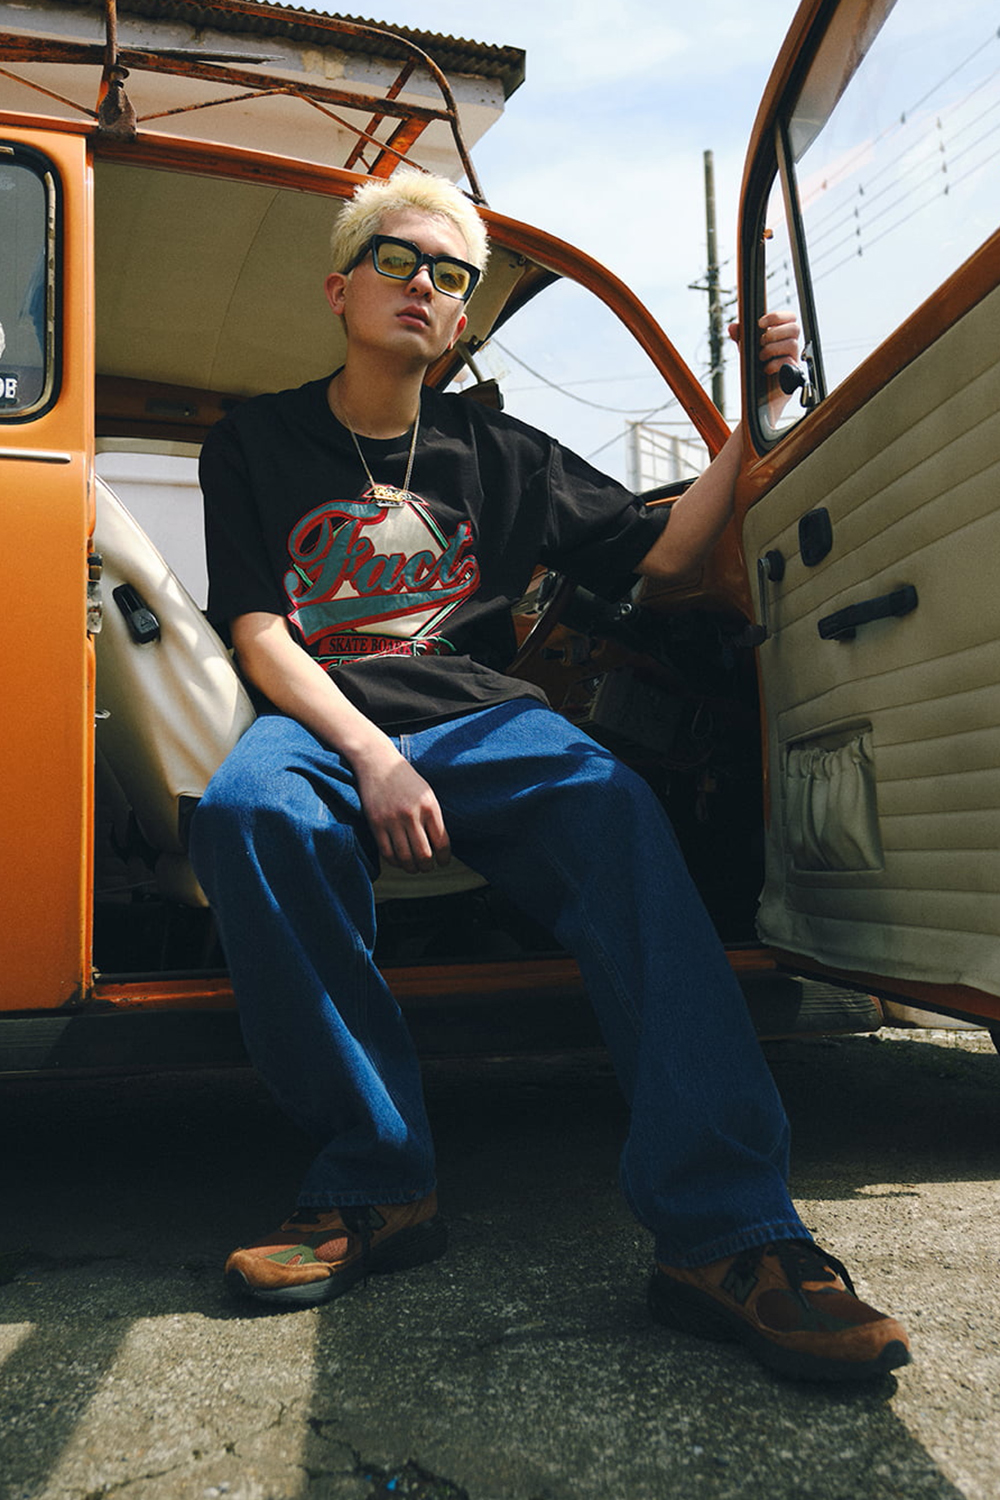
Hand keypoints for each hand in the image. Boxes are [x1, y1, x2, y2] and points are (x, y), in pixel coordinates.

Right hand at [354, 743, 450, 873]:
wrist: (377, 761)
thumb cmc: (405, 778)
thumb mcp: (426, 793)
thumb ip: (433, 817)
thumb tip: (440, 846)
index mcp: (430, 806)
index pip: (442, 842)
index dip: (444, 858)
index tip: (443, 862)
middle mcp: (412, 814)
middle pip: (424, 854)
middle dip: (428, 867)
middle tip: (428, 868)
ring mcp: (392, 820)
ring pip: (405, 857)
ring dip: (411, 868)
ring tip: (414, 867)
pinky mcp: (376, 823)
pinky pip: (387, 852)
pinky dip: (394, 862)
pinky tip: (399, 861)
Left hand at [728, 310, 800, 374]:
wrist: (760, 393)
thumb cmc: (757, 369)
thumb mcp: (747, 351)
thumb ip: (741, 338)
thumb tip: (732, 327)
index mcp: (782, 336)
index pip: (790, 317)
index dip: (777, 316)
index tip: (761, 323)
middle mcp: (790, 345)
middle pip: (794, 328)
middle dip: (775, 333)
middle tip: (761, 342)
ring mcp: (793, 358)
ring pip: (792, 344)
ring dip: (772, 349)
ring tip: (761, 357)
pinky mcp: (793, 372)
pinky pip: (789, 362)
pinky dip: (774, 364)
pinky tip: (765, 369)